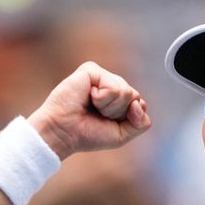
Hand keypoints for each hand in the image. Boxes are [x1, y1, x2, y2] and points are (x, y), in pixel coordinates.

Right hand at [28, 61, 151, 158]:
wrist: (64, 133)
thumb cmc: (88, 134)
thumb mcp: (122, 135)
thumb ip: (141, 123)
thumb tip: (140, 102)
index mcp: (118, 97)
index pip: (140, 103)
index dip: (128, 118)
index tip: (107, 122)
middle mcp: (110, 83)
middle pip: (134, 96)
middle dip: (118, 112)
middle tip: (97, 115)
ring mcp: (101, 76)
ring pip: (126, 92)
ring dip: (109, 107)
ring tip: (91, 107)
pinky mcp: (91, 70)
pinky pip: (113, 86)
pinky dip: (102, 99)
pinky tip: (87, 97)